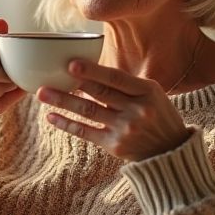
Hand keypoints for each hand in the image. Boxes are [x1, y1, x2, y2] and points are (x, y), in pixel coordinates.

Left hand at [37, 60, 188, 161]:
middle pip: (99, 94)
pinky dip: (67, 124)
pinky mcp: (115, 145)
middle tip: (48, 77)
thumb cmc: (157, 115)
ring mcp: (125, 129)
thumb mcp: (152, 94)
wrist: (171, 151)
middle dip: (71, 85)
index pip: (115, 78)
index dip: (92, 71)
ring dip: (63, 102)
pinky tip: (51, 117)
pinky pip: (86, 132)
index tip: (71, 63)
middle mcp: (137, 110)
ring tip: (42, 94)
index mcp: (148, 91)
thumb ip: (126, 84)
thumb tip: (89, 69)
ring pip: (88, 112)